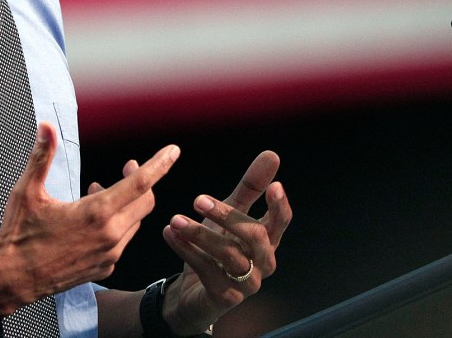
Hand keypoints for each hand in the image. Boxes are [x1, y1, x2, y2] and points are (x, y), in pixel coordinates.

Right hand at [0, 123, 179, 308]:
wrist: (13, 281)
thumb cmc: (19, 236)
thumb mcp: (27, 191)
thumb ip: (42, 156)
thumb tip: (46, 126)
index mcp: (96, 213)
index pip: (141, 183)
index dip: (160, 164)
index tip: (173, 151)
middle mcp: (110, 235)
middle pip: (145, 201)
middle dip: (142, 180)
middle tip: (128, 166)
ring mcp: (110, 255)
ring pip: (134, 222)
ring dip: (126, 203)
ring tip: (98, 192)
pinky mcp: (104, 268)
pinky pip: (122, 240)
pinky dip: (117, 224)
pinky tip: (95, 220)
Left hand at [157, 150, 291, 334]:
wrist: (193, 294)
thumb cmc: (216, 248)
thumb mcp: (230, 215)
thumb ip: (250, 188)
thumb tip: (272, 155)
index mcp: (267, 240)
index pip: (282, 222)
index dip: (279, 205)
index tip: (274, 185)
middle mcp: (263, 262)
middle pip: (255, 236)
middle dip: (227, 215)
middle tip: (198, 199)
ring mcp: (248, 283)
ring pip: (228, 254)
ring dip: (199, 234)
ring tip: (175, 219)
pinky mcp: (226, 297)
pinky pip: (207, 270)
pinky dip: (187, 250)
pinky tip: (170, 234)